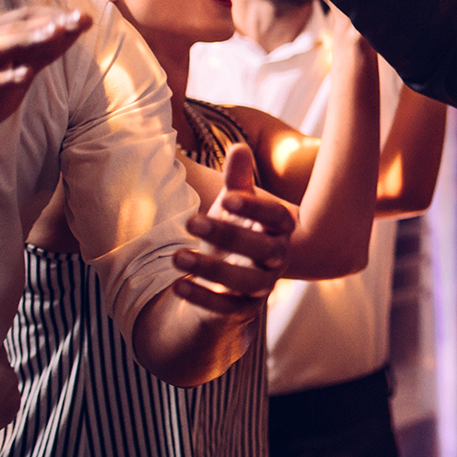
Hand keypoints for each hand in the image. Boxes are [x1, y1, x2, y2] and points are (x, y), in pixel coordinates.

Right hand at [0, 7, 91, 173]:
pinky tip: (15, 79)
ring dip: (22, 43)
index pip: (22, 19)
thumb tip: (71, 33)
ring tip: (53, 37)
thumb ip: (37, 57)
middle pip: (9, 31)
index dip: (54, 17)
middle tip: (77, 21)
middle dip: (46, 26)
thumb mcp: (11, 79)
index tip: (86, 17)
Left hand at [171, 143, 295, 313]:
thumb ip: (237, 179)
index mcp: (280, 229)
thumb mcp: (234, 204)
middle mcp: (277, 258)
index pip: (276, 218)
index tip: (227, 197)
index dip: (255, 208)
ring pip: (245, 282)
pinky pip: (226, 308)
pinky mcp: (243, 309)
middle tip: (191, 220)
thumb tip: (239, 147)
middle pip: (262, 250)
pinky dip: (202, 298)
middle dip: (228, 235)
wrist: (235, 276)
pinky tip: (177, 285)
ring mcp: (262, 286)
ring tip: (176, 256)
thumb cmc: (238, 229)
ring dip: (211, 269)